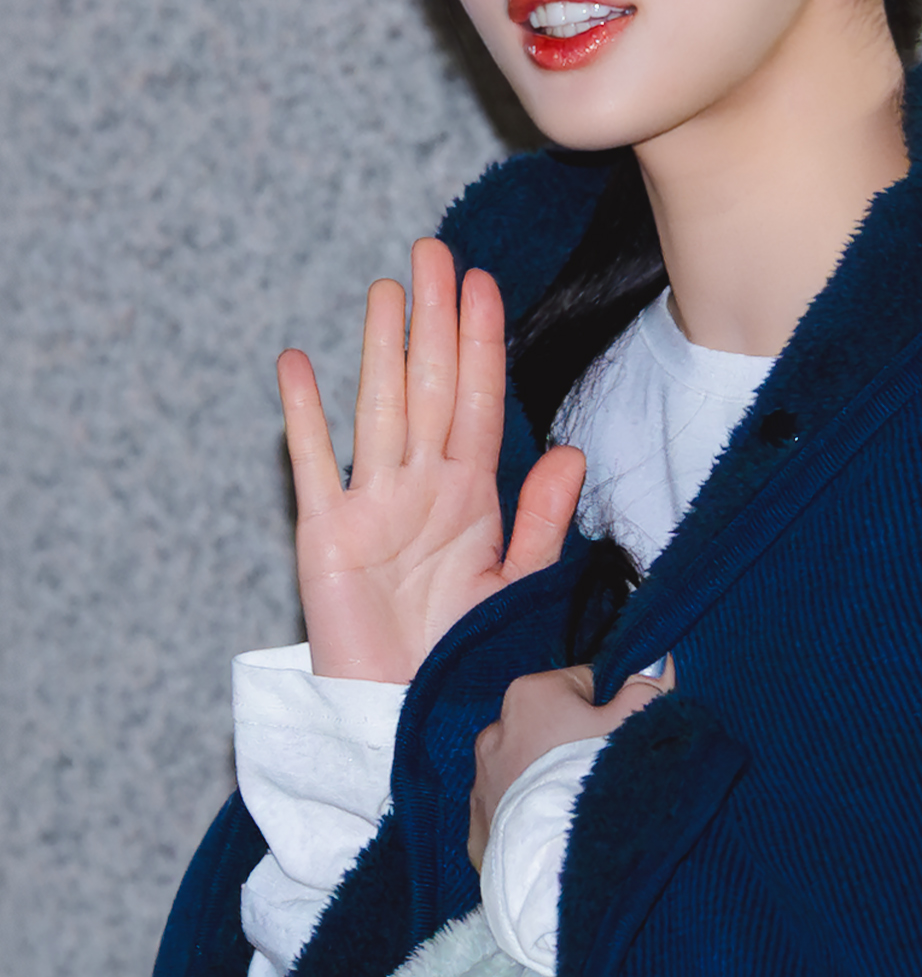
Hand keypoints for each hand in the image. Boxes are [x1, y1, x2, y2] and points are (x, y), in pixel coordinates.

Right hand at [277, 238, 585, 682]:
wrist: (408, 724)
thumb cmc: (460, 658)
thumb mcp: (517, 587)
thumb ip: (540, 521)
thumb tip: (570, 452)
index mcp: (469, 497)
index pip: (476, 400)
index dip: (480, 343)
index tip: (484, 284)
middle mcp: (420, 488)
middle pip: (428, 387)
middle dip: (435, 321)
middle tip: (435, 253)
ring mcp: (371, 506)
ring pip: (379, 409)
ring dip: (382, 348)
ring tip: (387, 289)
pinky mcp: (326, 537)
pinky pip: (314, 465)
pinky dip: (304, 416)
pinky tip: (297, 364)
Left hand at [467, 657, 675, 869]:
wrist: (562, 868)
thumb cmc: (598, 785)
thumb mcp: (634, 725)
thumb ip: (646, 688)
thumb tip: (656, 662)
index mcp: (531, 694)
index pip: (584, 685)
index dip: (611, 710)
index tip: (621, 738)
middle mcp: (495, 731)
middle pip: (552, 726)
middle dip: (575, 744)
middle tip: (603, 776)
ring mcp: (482, 783)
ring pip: (528, 769)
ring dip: (549, 780)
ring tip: (579, 809)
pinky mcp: (478, 830)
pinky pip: (510, 813)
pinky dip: (530, 818)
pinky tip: (555, 834)